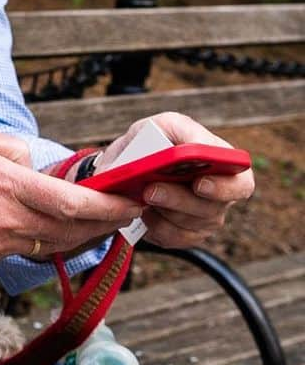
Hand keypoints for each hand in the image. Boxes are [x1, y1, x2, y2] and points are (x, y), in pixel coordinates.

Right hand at [0, 129, 141, 265]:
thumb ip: (15, 149)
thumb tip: (41, 166)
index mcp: (6, 187)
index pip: (74, 205)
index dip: (111, 208)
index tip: (134, 202)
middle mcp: (5, 223)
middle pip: (72, 232)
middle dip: (106, 224)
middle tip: (128, 213)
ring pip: (52, 246)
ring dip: (80, 236)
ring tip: (98, 222)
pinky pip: (24, 251)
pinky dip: (44, 241)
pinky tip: (50, 229)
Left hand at [101, 112, 254, 249]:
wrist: (121, 166)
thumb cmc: (150, 141)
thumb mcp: (163, 125)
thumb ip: (182, 130)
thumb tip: (196, 147)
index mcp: (223, 165)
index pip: (242, 184)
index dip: (224, 188)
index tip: (199, 184)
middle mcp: (219, 195)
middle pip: (210, 209)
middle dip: (177, 199)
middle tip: (150, 191)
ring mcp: (204, 217)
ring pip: (189, 225)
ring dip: (162, 210)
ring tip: (142, 195)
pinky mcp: (184, 234)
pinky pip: (173, 238)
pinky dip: (154, 225)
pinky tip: (144, 210)